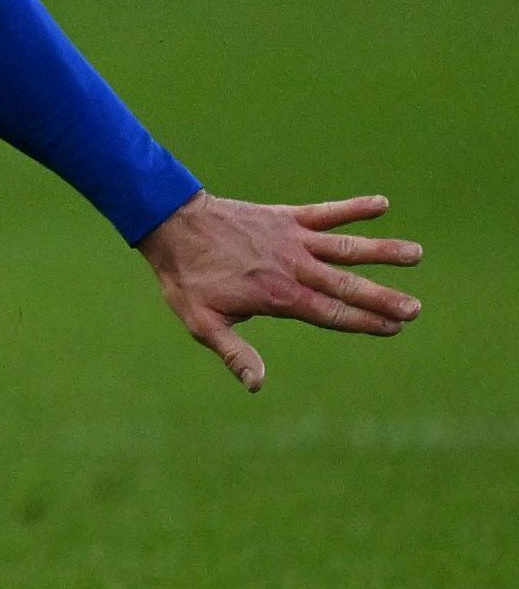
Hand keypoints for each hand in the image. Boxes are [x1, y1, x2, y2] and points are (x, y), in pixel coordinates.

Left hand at [140, 191, 422, 390]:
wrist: (170, 224)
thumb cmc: (187, 278)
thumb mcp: (202, 322)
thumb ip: (235, 352)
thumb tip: (258, 385)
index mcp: (279, 296)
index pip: (331, 313)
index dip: (364, 321)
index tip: (394, 327)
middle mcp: (293, 268)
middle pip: (347, 285)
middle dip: (382, 297)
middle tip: (416, 308)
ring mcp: (292, 240)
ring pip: (346, 247)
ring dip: (382, 251)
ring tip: (417, 254)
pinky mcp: (286, 217)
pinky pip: (326, 212)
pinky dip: (353, 208)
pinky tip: (382, 204)